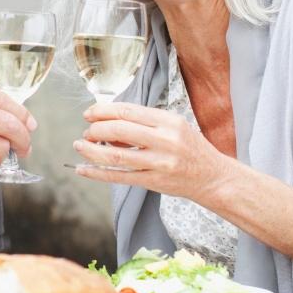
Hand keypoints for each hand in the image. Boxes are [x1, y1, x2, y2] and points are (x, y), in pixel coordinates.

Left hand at [72, 102, 228, 199]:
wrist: (213, 177)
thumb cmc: (191, 148)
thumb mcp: (174, 126)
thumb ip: (145, 123)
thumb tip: (109, 124)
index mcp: (169, 121)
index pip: (128, 111)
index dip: (103, 111)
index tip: (90, 113)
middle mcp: (165, 140)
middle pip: (120, 130)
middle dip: (96, 128)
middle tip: (86, 130)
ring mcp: (159, 163)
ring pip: (116, 155)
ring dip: (92, 150)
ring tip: (80, 145)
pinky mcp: (154, 182)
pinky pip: (120, 177)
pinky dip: (98, 173)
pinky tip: (83, 168)